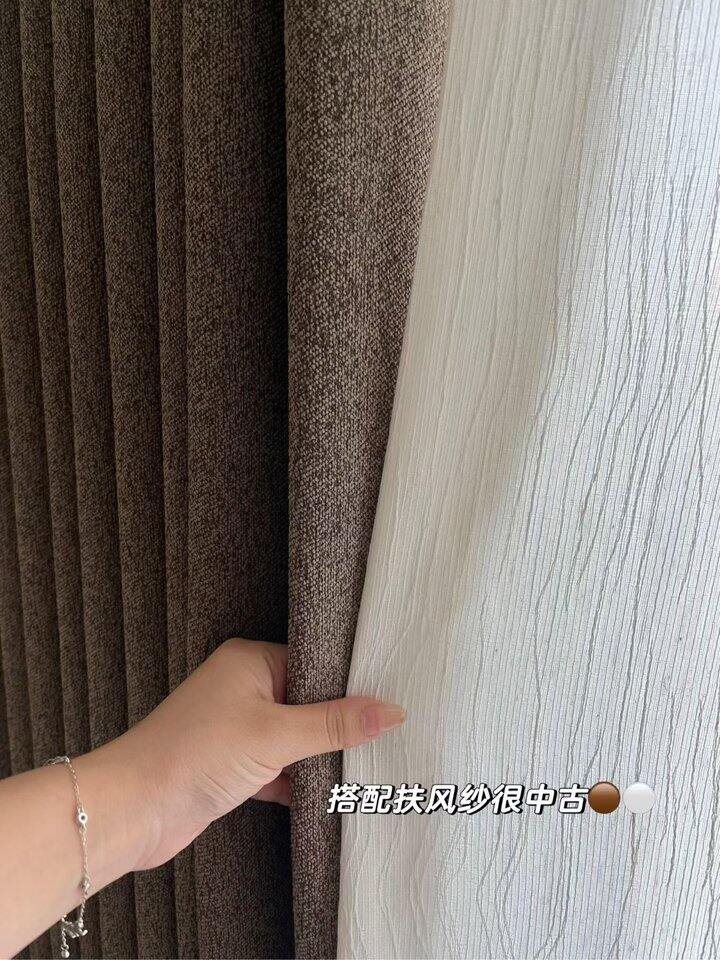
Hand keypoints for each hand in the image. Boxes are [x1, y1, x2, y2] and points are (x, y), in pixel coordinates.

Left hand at [107, 638, 405, 870]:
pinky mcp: (231, 765)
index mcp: (251, 661)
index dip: (351, 684)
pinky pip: (278, 766)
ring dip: (319, 756)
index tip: (391, 700)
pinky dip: (298, 781)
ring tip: (368, 767)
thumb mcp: (277, 734)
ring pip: (294, 738)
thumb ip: (335, 723)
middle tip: (388, 737)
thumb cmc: (196, 754)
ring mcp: (236, 728)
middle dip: (339, 724)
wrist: (134, 810)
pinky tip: (329, 794)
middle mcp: (243, 688)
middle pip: (308, 701)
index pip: (316, 664)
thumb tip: (392, 710)